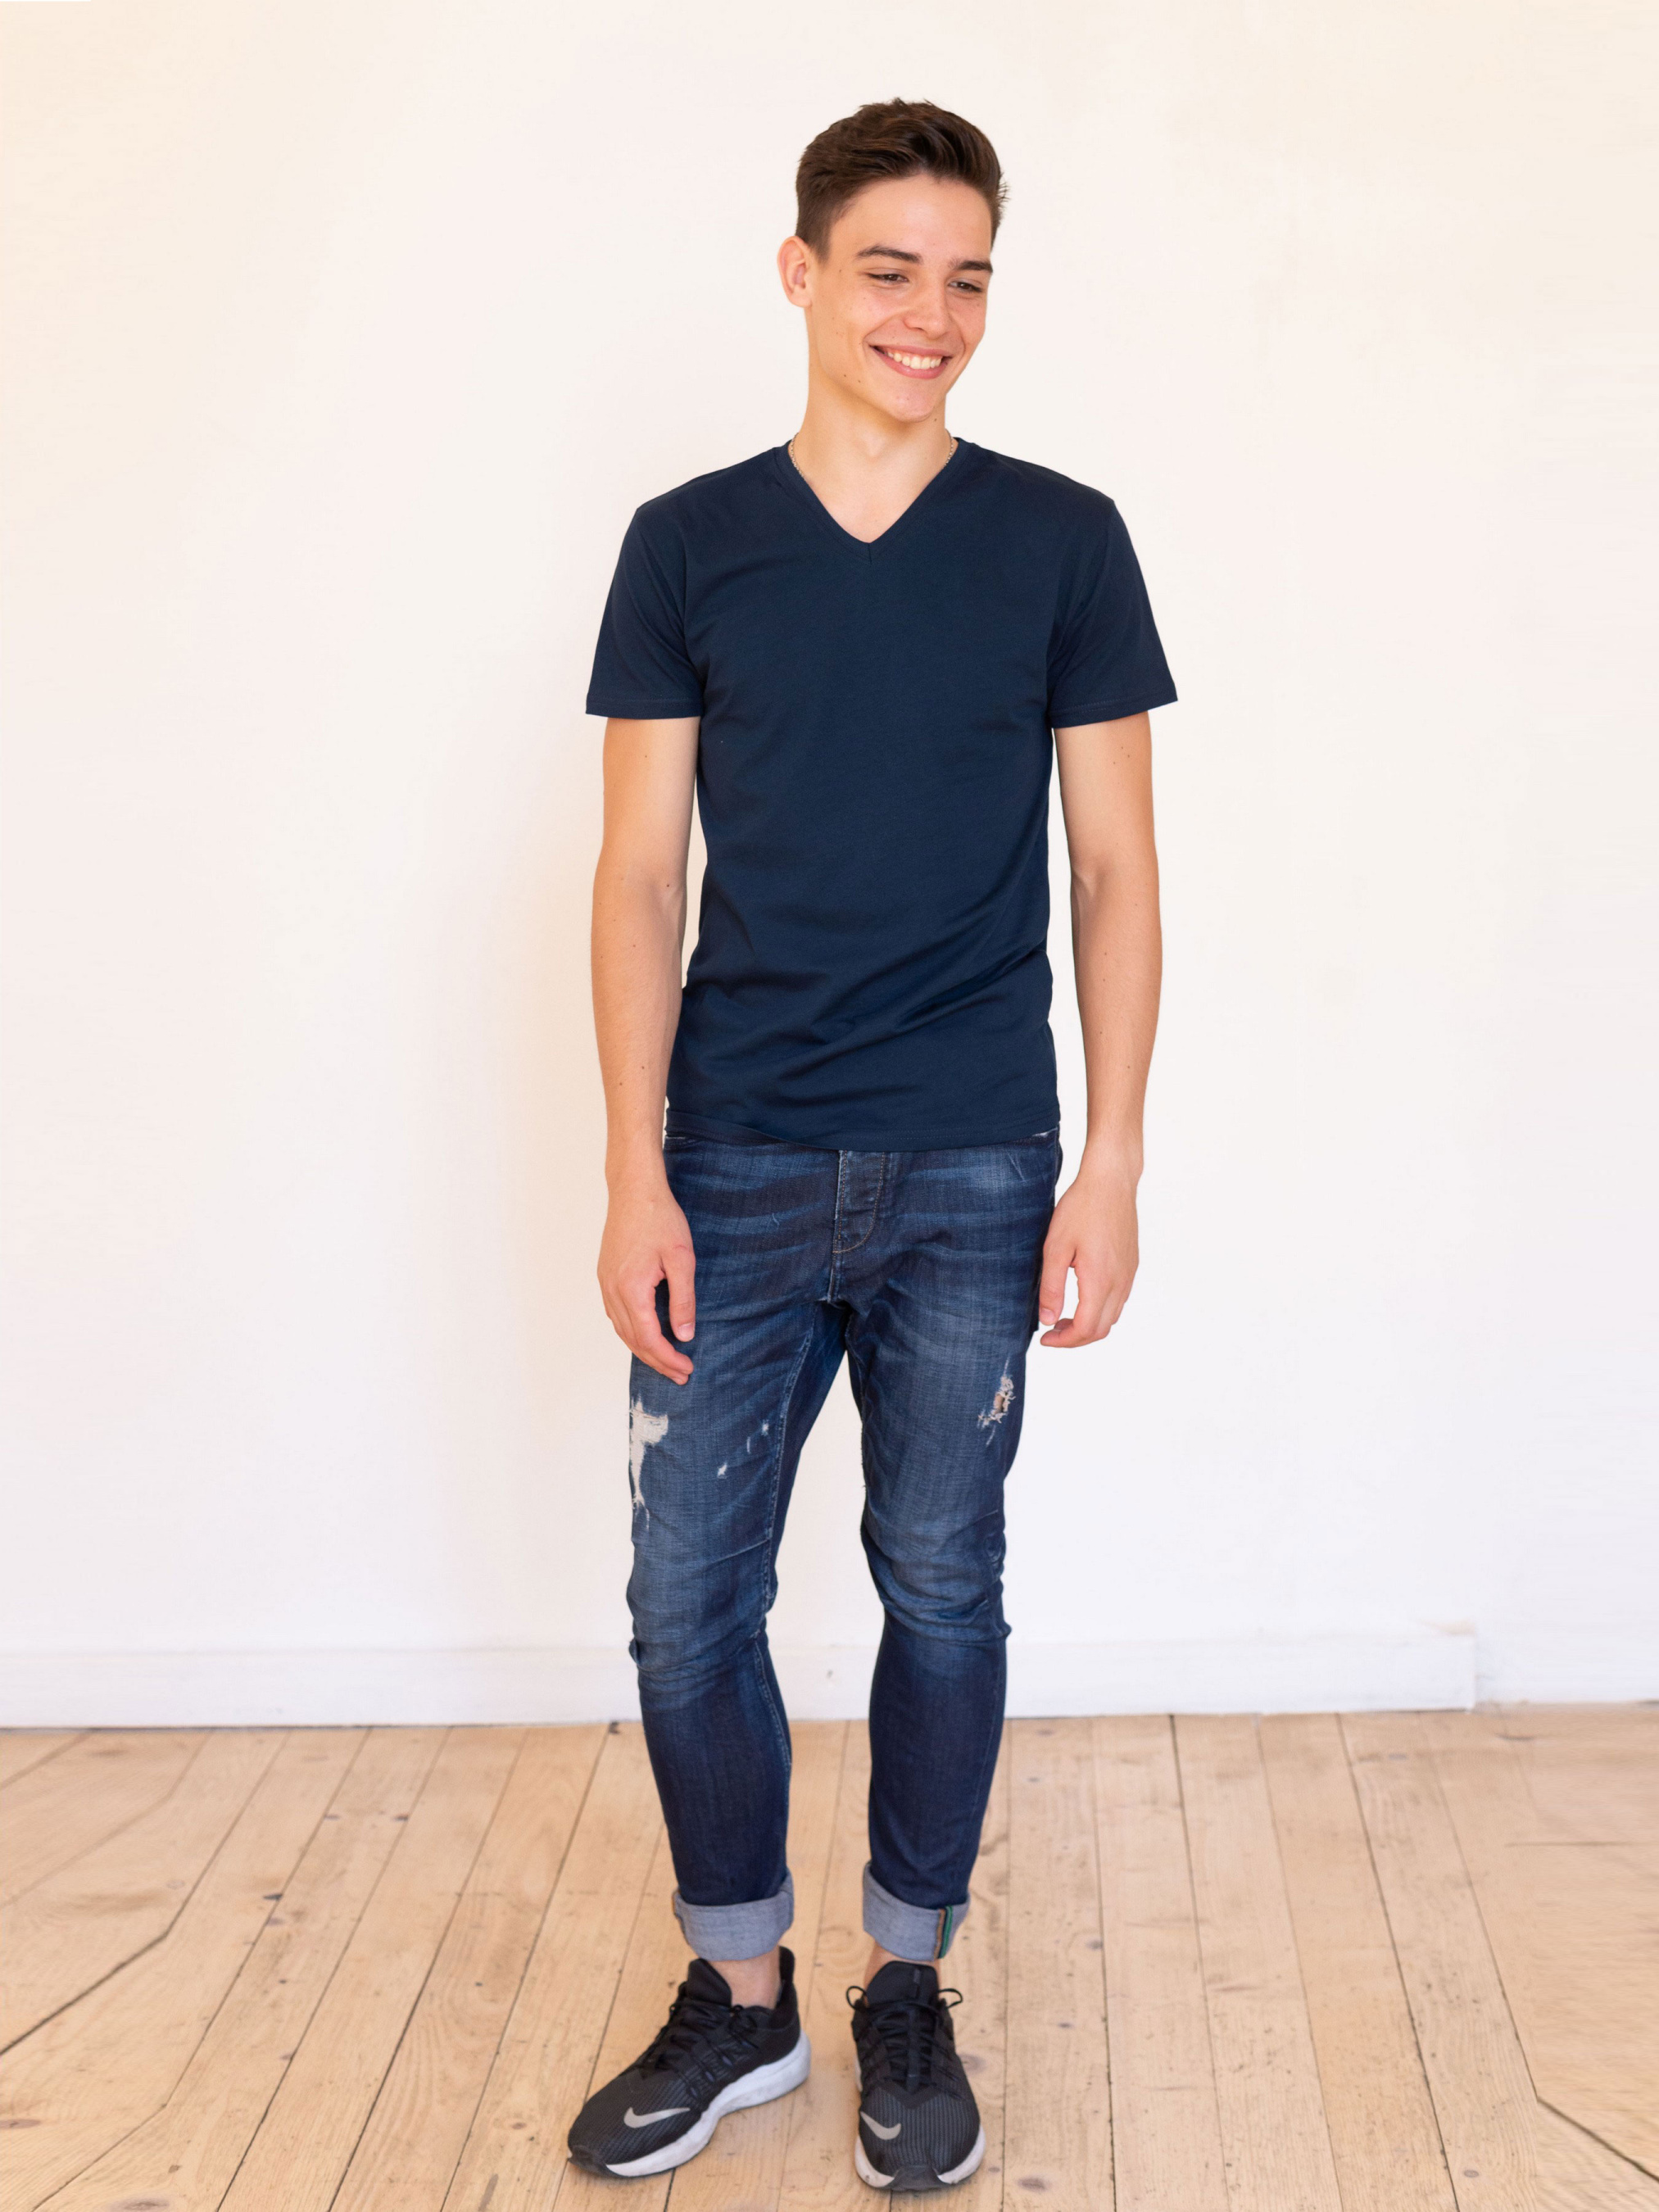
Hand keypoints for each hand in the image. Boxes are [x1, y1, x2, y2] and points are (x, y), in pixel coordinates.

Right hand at [598, 1173, 696, 1383]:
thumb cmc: (659, 1218)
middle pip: (633, 1340)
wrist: (634, 1190)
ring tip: (665, 1361)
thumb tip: (685, 1335)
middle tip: (680, 1374)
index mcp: (631, 1289)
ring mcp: (605, 1283)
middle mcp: (613, 1291)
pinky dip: (631, 1332)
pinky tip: (645, 1334)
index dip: (668, 1359)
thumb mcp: (681, 1259)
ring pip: (621, 1330)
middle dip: (657, 1361)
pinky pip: (616, 1315)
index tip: (686, 1369)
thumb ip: (683, 1300)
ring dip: (643, 1349)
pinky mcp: (606, 1276)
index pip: (648, 1338)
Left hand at [1038, 1156, 1139, 1347]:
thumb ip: (1051, 1287)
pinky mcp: (1131, 1265)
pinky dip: (1100, 1310)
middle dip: (1075, 1338)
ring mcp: (1129, 1274)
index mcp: (1100, 1280)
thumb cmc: (1081, 1208)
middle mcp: (1120, 1282)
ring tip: (1063, 1316)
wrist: (1111, 1182)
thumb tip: (1047, 1319)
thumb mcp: (1056, 1247)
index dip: (1064, 1341)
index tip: (1045, 1338)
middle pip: (1101, 1329)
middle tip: (1051, 1331)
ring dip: (1088, 1325)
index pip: (1086, 1329)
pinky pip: (1119, 1300)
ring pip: (1112, 1317)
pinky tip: (1082, 1297)